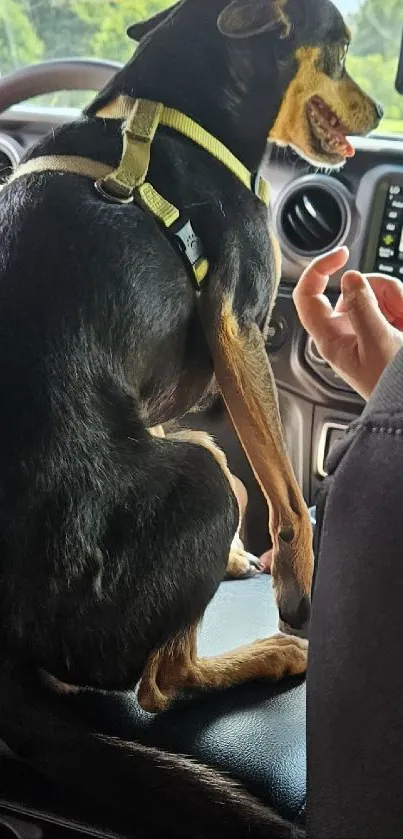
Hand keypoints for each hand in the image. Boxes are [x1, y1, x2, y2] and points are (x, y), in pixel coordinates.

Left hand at [293, 247, 402, 398]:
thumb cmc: (390, 386)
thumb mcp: (378, 342)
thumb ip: (363, 306)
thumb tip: (349, 277)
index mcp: (330, 338)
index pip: (307, 295)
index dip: (318, 269)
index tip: (341, 255)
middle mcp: (345, 330)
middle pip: (354, 288)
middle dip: (382, 291)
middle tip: (398, 313)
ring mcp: (366, 328)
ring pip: (379, 292)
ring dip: (398, 301)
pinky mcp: (386, 327)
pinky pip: (394, 302)